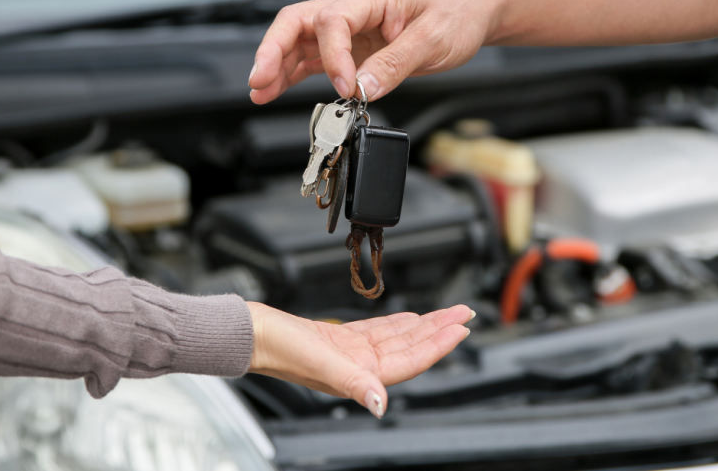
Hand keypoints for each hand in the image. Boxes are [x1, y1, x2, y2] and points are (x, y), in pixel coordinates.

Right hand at [246, 302, 472, 416]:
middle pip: (412, 346)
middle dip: (440, 329)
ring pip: (399, 337)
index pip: (411, 359)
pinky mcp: (340, 340)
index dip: (439, 344)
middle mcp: (360, 366)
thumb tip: (379, 404)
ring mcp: (351, 353)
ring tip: (447, 313)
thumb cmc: (279, 349)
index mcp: (360, 374)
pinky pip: (379, 332)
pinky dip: (398, 323)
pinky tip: (410, 318)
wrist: (252, 334)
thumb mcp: (321, 362)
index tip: (461, 328)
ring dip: (424, 325)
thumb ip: (353, 383)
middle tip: (465, 312)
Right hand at [248, 0, 501, 103]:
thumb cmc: (456, 16)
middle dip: (275, 49)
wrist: (472, 13)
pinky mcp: (352, 47)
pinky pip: (315, 58)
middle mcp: (355, 7)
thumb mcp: (434, 41)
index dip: (333, 55)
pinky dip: (293, 74)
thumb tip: (362, 88)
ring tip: (259, 91)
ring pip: (301, 40)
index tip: (345, 86)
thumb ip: (395, 65)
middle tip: (260, 78)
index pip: (334, 19)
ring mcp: (351, 28)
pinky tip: (276, 90)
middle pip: (299, 20)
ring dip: (277, 65)